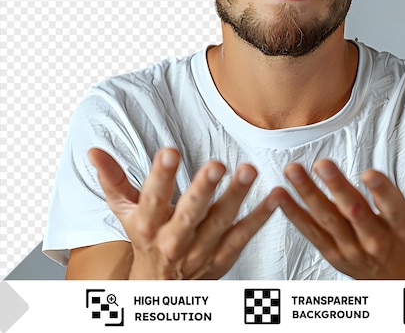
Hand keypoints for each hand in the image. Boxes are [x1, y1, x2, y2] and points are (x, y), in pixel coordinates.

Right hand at [88, 147, 276, 278]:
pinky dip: (260, 217)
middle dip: (201, 191)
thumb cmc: (143, 240)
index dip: (159, 177)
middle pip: (188, 216)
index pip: (151, 200)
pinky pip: (243, 237)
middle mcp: (173, 242)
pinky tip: (275, 196)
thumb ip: (113, 180)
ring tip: (249, 170)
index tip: (170, 151)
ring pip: (220, 225)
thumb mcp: (125, 212)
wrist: (159, 290)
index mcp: (146, 226)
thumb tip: (93, 151)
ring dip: (236, 197)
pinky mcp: (223, 258)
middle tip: (216, 165)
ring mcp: (201, 253)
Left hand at [274, 149, 404, 278]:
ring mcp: (351, 251)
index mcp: (403, 229)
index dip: (382, 192)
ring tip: (292, 169)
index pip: (394, 209)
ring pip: (328, 222)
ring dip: (308, 196)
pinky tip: (279, 194)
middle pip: (355, 215)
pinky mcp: (331, 253)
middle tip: (321, 162)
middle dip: (338, 189)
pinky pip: (310, 233)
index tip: (369, 172)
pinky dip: (294, 214)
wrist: (401, 281)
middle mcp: (376, 242)